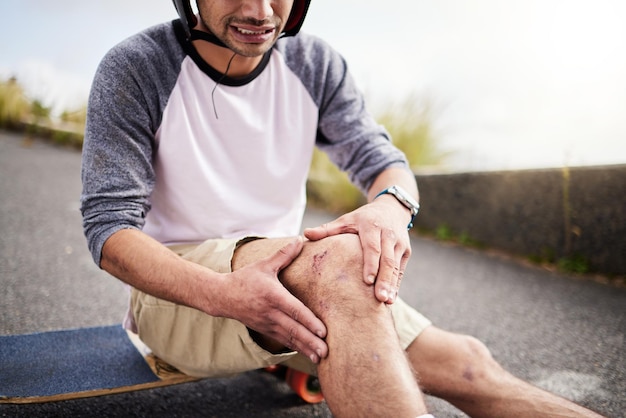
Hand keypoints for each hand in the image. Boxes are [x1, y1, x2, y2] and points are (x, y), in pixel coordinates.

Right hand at [218, 237, 327, 362]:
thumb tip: (299, 240)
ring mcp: (267, 324)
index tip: (323, 331)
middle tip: (326, 351)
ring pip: (290, 338)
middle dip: (311, 341)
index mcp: (273, 296)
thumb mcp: (264, 265)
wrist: (222, 296)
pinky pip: (283, 341)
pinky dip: (296, 348)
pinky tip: (307, 354)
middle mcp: (270, 313)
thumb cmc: (245, 278)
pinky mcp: (264, 330)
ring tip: (320, 358)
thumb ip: (283, 255)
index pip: (294, 311)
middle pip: (294, 329)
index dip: (309, 322)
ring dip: (306, 349)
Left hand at [303, 198, 411, 303]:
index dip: (371, 264)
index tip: (367, 281)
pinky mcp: (406, 251)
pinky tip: (391, 299)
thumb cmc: (362, 218)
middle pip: (387, 260)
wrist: (391, 209)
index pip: (372, 247)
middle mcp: (388, 234)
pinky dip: (397, 284)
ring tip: (387, 302)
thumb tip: (305, 234)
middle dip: (385, 279)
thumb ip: (327, 229)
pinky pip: (401, 270)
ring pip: (396, 266)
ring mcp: (400, 243)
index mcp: (372, 226)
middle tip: (380, 298)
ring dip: (392, 284)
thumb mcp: (346, 219)